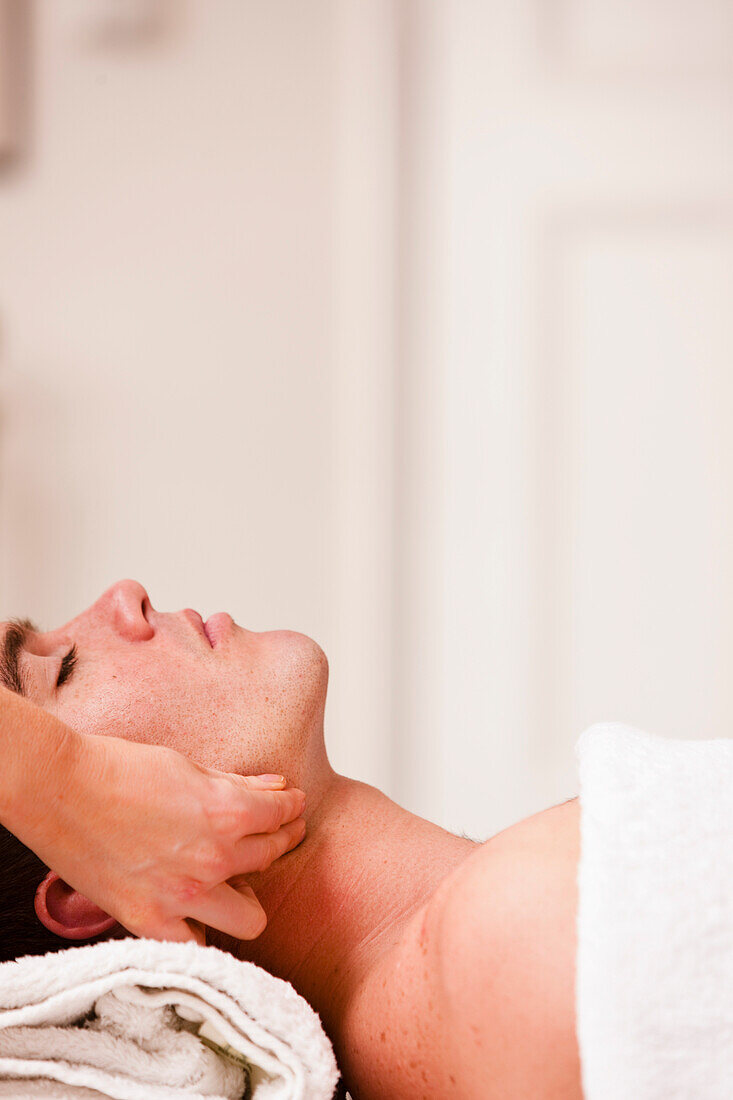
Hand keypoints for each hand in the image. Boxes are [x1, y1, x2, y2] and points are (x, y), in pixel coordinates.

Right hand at [14, 728, 305, 944]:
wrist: (58, 789)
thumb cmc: (117, 769)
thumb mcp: (188, 766)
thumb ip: (236, 783)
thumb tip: (275, 786)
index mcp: (227, 812)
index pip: (282, 815)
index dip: (291, 807)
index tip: (290, 806)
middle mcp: (214, 859)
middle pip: (272, 857)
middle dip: (279, 839)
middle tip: (274, 833)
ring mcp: (184, 896)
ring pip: (252, 918)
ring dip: (249, 895)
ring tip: (237, 879)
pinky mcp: (150, 921)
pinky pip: (199, 945)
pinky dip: (203, 932)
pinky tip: (199, 912)